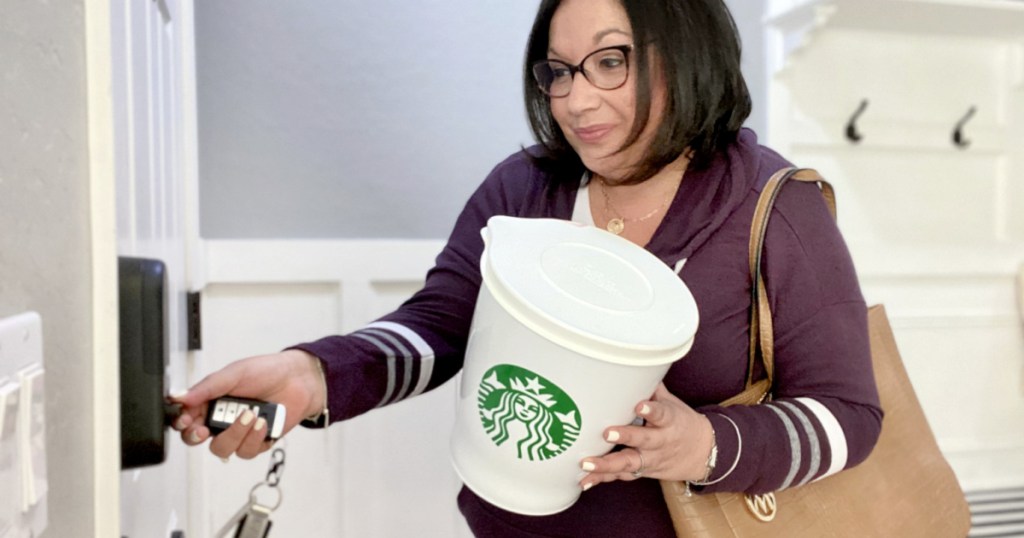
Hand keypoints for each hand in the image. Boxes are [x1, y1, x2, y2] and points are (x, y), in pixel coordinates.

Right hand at [170, 349, 324, 459]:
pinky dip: (254, 438)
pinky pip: (247, 451)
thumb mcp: (233, 373)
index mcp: (211, 401)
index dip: (182, 424)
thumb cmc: (266, 372)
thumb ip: (206, 387)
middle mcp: (221, 419)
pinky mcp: (257, 442)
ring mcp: (239, 432)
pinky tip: (262, 423)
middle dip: (197, 436)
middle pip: (197, 439)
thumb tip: (178, 396)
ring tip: (250, 415)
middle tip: (203, 429)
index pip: (186, 419)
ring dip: (234, 434)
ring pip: (222, 449)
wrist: (299, 379)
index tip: (187, 420)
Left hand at [578, 383, 712, 490]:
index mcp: (669, 421)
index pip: (662, 413)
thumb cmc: (680, 422)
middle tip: (607, 433)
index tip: (640, 405)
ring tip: (587, 463)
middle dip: (626, 437)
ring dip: (607, 464)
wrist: (701, 453)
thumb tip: (634, 360)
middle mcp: (660, 441)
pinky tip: (584, 480)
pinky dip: (602, 478)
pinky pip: (621, 476)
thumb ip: (651, 388)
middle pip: (644, 440)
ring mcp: (650, 459)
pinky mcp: (641, 472)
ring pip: (630, 463)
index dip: (651, 410)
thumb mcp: (671, 403)